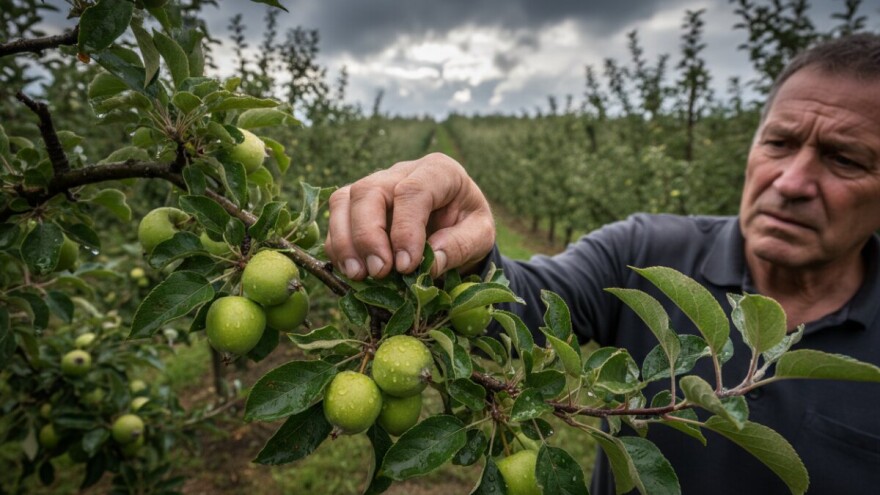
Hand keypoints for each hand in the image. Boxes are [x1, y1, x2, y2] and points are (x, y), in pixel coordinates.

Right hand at [326, 153, 494, 279]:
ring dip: (345, 241)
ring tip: (359, 275)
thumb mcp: (481, 235)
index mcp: (439, 171)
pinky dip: (338, 247)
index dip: (405, 229)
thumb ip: (461, 245)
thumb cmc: (469, 225)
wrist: (457, 225)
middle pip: (369, 191)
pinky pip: (336, 219)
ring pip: (344, 200)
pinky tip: (352, 272)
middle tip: (379, 272)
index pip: (413, 191)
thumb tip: (430, 262)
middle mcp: (401, 172)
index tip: (406, 265)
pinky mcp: (357, 204)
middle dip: (368, 235)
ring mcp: (376, 185)